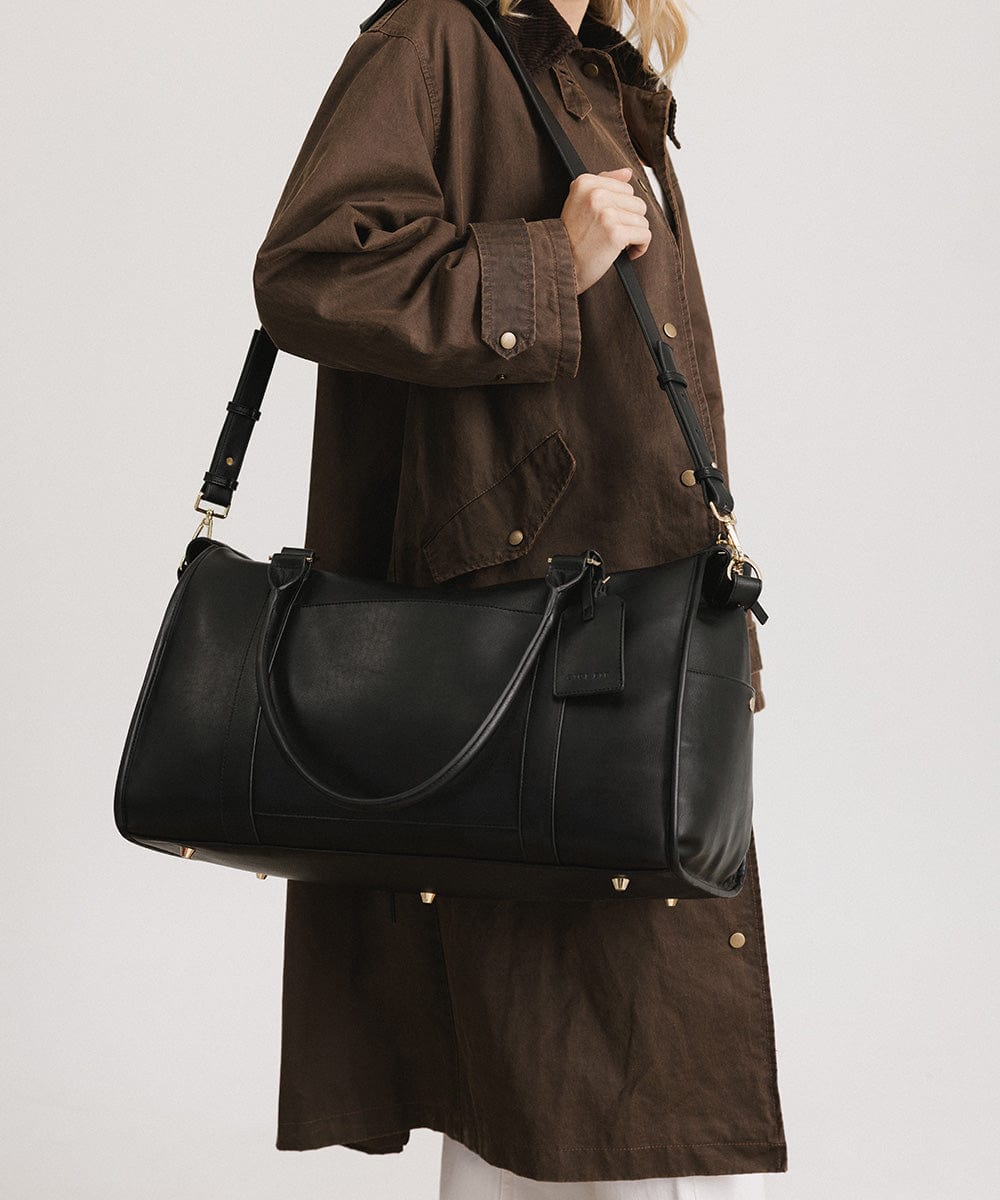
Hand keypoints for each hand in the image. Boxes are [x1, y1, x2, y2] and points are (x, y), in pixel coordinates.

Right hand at [559, 166, 651, 294]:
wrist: (560, 264)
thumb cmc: (570, 238)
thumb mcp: (580, 202)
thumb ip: (604, 182)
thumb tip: (627, 172)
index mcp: (586, 182)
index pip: (625, 188)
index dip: (620, 209)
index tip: (610, 222)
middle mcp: (596, 194)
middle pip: (637, 204)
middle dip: (629, 222)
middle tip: (612, 234)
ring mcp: (607, 213)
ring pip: (642, 220)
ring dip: (633, 236)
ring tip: (616, 244)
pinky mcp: (616, 233)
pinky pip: (645, 235)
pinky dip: (640, 247)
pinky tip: (625, 252)